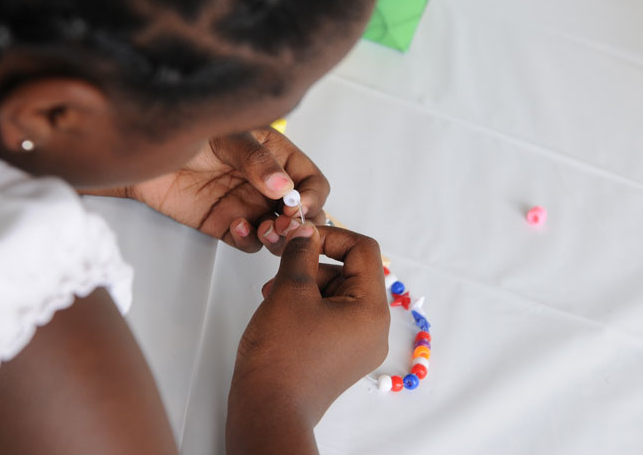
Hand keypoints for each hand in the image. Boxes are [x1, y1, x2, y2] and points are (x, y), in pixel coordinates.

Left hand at [114, 128, 329, 252]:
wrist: (144, 153)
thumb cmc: (185, 132)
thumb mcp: (227, 136)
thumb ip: (256, 160)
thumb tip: (284, 186)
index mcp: (276, 154)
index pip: (311, 180)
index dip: (313, 195)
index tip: (300, 204)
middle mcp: (266, 182)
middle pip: (301, 212)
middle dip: (299, 223)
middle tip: (284, 224)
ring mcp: (247, 205)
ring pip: (278, 231)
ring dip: (277, 236)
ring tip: (265, 229)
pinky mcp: (225, 224)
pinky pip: (248, 241)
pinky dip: (248, 240)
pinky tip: (237, 226)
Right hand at [226, 224, 389, 453]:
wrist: (268, 411)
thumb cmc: (281, 355)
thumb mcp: (290, 291)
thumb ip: (301, 253)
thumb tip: (306, 232)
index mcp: (371, 310)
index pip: (364, 250)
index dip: (332, 236)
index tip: (301, 237)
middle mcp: (374, 329)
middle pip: (352, 272)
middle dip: (315, 264)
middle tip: (281, 267)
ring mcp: (359, 346)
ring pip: (339, 294)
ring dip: (308, 284)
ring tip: (274, 294)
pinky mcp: (342, 357)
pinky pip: (332, 316)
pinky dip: (309, 305)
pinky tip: (281, 310)